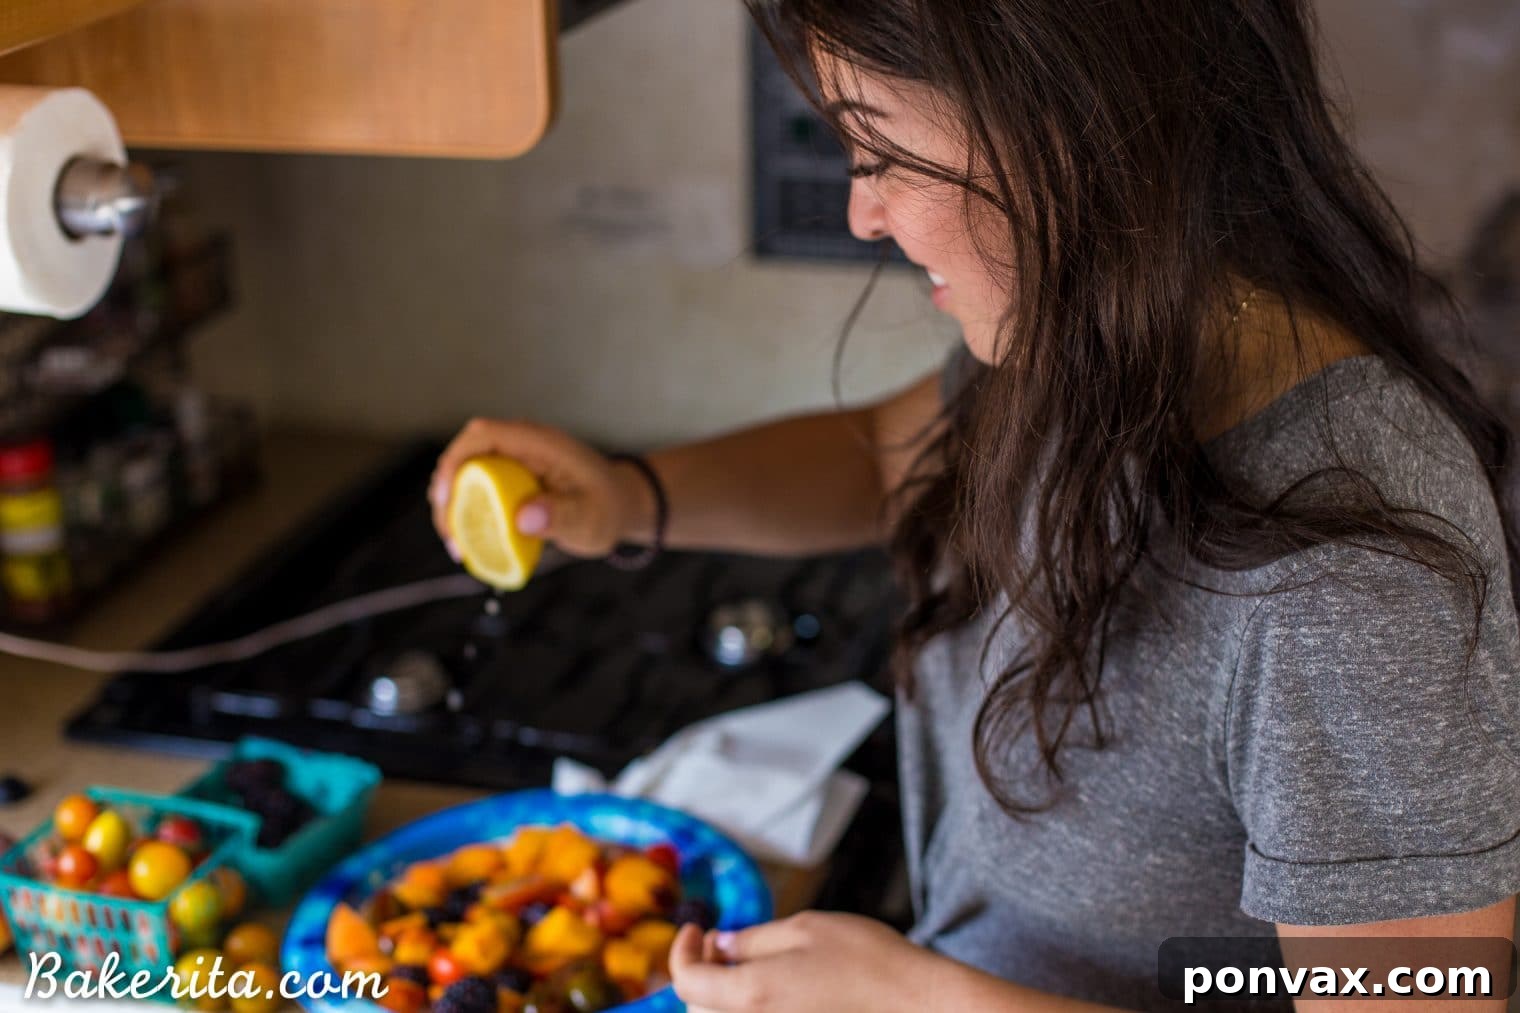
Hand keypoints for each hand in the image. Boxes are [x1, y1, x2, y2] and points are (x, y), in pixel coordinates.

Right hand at [429, 418, 653, 559]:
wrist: (619, 505)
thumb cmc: (608, 509)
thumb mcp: (592, 518)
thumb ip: (562, 515)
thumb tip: (523, 517)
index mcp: (540, 443)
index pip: (484, 435)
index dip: (455, 461)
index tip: (444, 498)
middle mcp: (521, 445)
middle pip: (466, 454)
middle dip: (446, 490)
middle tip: (449, 534)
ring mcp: (513, 460)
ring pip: (466, 472)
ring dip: (453, 505)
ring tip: (457, 544)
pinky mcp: (509, 478)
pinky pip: (477, 488)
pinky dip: (467, 512)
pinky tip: (468, 541)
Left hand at [669, 911, 939, 1012]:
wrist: (919, 1005)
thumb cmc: (868, 961)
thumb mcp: (807, 930)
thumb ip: (754, 939)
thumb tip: (721, 946)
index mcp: (749, 995)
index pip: (686, 981)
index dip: (682, 951)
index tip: (696, 929)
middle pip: (698, 1008)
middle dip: (701, 973)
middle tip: (722, 945)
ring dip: (722, 996)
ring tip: (749, 968)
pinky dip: (753, 1008)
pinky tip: (774, 991)